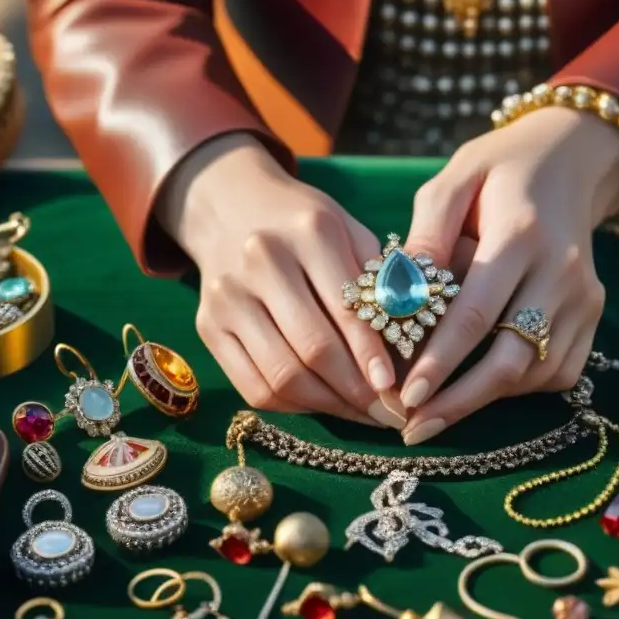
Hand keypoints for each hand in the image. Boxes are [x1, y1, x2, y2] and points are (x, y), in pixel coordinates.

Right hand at [158, 133, 405, 428]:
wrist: (230, 205)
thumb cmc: (307, 227)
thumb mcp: (352, 233)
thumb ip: (383, 285)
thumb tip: (412, 356)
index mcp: (310, 232)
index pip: (346, 311)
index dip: (373, 358)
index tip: (397, 389)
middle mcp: (262, 260)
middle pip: (313, 350)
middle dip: (357, 392)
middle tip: (389, 413)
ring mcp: (228, 296)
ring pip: (282, 376)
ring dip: (329, 406)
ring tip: (362, 414)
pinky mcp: (207, 326)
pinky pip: (254, 387)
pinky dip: (294, 407)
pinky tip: (324, 405)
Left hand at [398, 106, 618, 443]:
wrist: (570, 159)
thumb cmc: (498, 171)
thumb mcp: (454, 181)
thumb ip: (427, 235)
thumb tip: (399, 296)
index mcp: (522, 235)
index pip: (477, 314)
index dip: (440, 362)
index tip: (406, 395)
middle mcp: (562, 273)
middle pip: (512, 360)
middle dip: (461, 402)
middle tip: (414, 427)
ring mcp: (586, 298)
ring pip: (536, 374)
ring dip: (485, 399)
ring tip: (437, 409)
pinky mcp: (594, 314)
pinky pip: (559, 371)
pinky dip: (520, 387)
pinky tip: (483, 384)